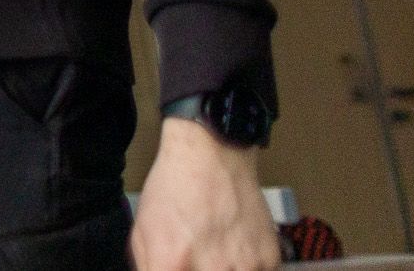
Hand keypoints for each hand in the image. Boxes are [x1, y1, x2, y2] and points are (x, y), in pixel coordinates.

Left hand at [130, 119, 278, 270]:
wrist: (211, 155)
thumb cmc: (174, 188)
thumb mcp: (144, 230)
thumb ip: (148, 267)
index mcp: (172, 263)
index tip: (175, 268)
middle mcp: (212, 269)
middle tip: (197, 261)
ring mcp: (246, 267)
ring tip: (216, 255)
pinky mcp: (269, 260)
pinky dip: (245, 269)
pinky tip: (234, 250)